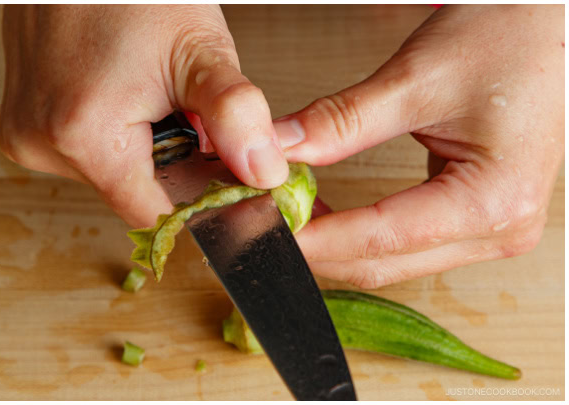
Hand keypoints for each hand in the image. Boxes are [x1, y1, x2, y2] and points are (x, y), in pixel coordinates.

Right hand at [0, 5, 290, 226]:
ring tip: (139, 88)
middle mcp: (42, 145)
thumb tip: (265, 174)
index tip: (222, 172)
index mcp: (85, 136)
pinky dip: (104, 132)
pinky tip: (111, 90)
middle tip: (178, 105)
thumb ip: (237, 119)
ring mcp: (23, 137)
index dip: (198, 198)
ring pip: (105, 174)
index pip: (156, 214)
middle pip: (130, 192)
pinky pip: (76, 152)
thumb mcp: (197, 51)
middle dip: (167, 160)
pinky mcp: (16, 128)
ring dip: (135, 146)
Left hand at [276, 5, 563, 287]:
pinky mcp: (478, 222)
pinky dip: (355, 233)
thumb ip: (340, 121)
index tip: (255, 228)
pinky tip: (315, 212)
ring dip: (329, 244)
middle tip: (251, 224)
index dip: (309, 239)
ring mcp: (492, 232)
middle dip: (311, 248)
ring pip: (389, 261)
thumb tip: (274, 150)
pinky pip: (403, 245)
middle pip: (381, 262)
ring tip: (276, 215)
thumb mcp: (414, 78)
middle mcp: (500, 230)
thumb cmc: (508, 39)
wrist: (552, 26)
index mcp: (493, 201)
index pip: (378, 238)